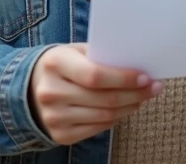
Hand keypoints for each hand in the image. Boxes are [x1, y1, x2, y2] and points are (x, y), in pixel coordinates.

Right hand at [28, 44, 162, 145]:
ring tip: (142, 97)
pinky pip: (98, 128)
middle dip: (135, 94)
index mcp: (55, 64)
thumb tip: (136, 66)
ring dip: (129, 107)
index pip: (95, 76)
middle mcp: (51, 92)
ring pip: (104, 115)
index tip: (145, 77)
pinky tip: (125, 109)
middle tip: (154, 88)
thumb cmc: (63, 65)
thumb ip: (100, 56)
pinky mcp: (60, 135)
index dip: (123, 78)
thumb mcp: (75, 51)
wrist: (31, 89)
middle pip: (103, 98)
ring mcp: (54, 117)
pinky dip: (116, 118)